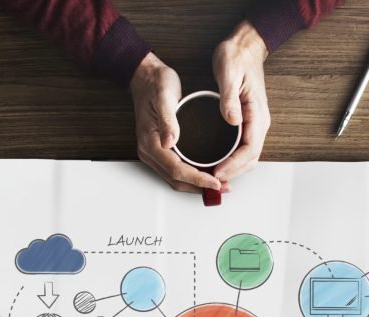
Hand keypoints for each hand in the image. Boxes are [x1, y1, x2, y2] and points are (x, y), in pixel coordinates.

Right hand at [129, 52, 221, 193]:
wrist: (145, 77)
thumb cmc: (155, 84)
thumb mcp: (164, 95)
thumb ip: (168, 119)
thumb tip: (170, 141)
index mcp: (150, 143)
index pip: (176, 169)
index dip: (197, 179)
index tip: (215, 182)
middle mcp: (150, 152)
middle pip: (176, 180)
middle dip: (200, 187)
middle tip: (223, 188)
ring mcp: (154, 153)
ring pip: (176, 179)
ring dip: (197, 185)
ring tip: (219, 185)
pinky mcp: (160, 151)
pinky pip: (176, 171)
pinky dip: (191, 177)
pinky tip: (206, 174)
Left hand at [212, 21, 269, 183]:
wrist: (245, 47)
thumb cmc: (236, 57)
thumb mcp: (229, 73)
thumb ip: (229, 98)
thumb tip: (232, 120)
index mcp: (257, 114)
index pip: (250, 149)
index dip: (234, 165)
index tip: (218, 172)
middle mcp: (259, 123)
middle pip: (250, 159)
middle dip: (233, 173)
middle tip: (212, 181)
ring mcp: (255, 125)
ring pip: (248, 157)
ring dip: (233, 170)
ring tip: (213, 177)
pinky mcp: (247, 124)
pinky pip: (243, 149)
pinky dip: (232, 161)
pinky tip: (218, 164)